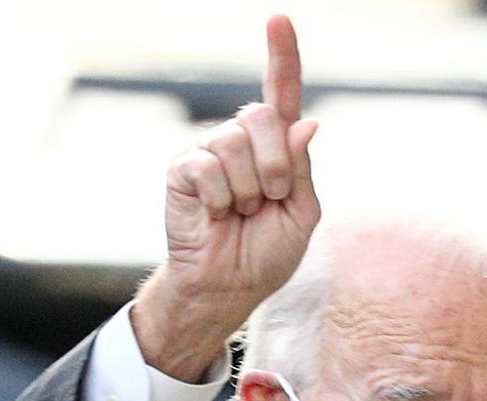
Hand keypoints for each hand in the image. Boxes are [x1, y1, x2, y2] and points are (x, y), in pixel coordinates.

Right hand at [133, 15, 320, 381]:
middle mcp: (240, 141)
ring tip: (239, 213)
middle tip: (269, 200)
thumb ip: (302, 168)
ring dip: (248, 190)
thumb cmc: (266, 253)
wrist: (229, 287)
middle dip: (276, 166)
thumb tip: (304, 122)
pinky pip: (208, 168)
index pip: (280, 94)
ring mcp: (209, 152)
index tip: (279, 20)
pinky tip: (214, 215)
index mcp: (274, 148)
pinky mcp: (182, 170)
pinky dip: (219, 199)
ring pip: (236, 146)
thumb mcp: (301, 213)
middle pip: (261, 117)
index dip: (282, 57)